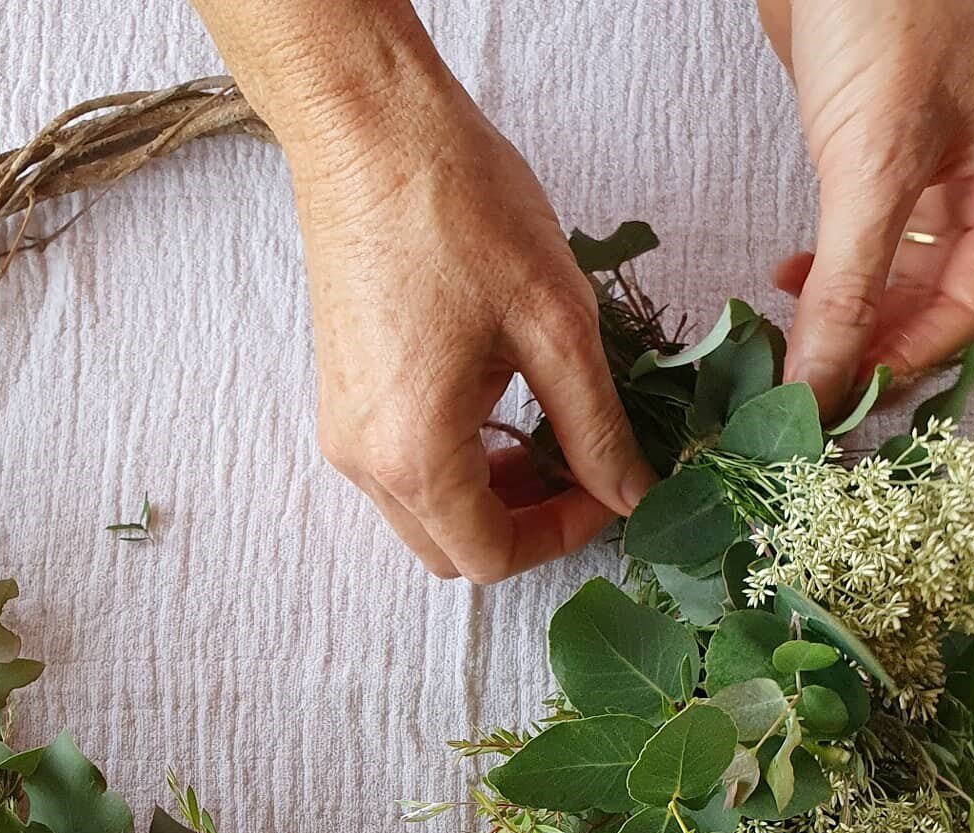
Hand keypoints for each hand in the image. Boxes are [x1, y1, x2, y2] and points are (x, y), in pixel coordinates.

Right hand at [287, 74, 652, 580]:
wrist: (367, 133)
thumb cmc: (458, 210)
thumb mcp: (555, 323)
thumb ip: (596, 426)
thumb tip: (632, 493)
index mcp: (414, 454)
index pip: (492, 558)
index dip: (562, 536)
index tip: (609, 486)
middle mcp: (365, 461)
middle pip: (452, 552)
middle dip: (524, 527)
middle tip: (580, 471)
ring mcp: (345, 434)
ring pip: (425, 516)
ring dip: (490, 498)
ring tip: (544, 434)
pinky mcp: (342, 403)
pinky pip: (402, 471)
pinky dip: (456, 465)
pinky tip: (496, 406)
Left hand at [759, 0, 973, 411]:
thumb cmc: (889, 10)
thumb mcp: (874, 165)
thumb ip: (849, 285)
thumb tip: (822, 382)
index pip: (965, 311)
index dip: (899, 363)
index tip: (831, 404)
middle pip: (933, 300)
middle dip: (867, 343)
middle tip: (803, 382)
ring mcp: (935, 165)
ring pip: (896, 272)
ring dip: (843, 310)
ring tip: (792, 335)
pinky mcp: (879, 150)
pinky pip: (864, 235)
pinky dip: (827, 267)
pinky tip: (790, 278)